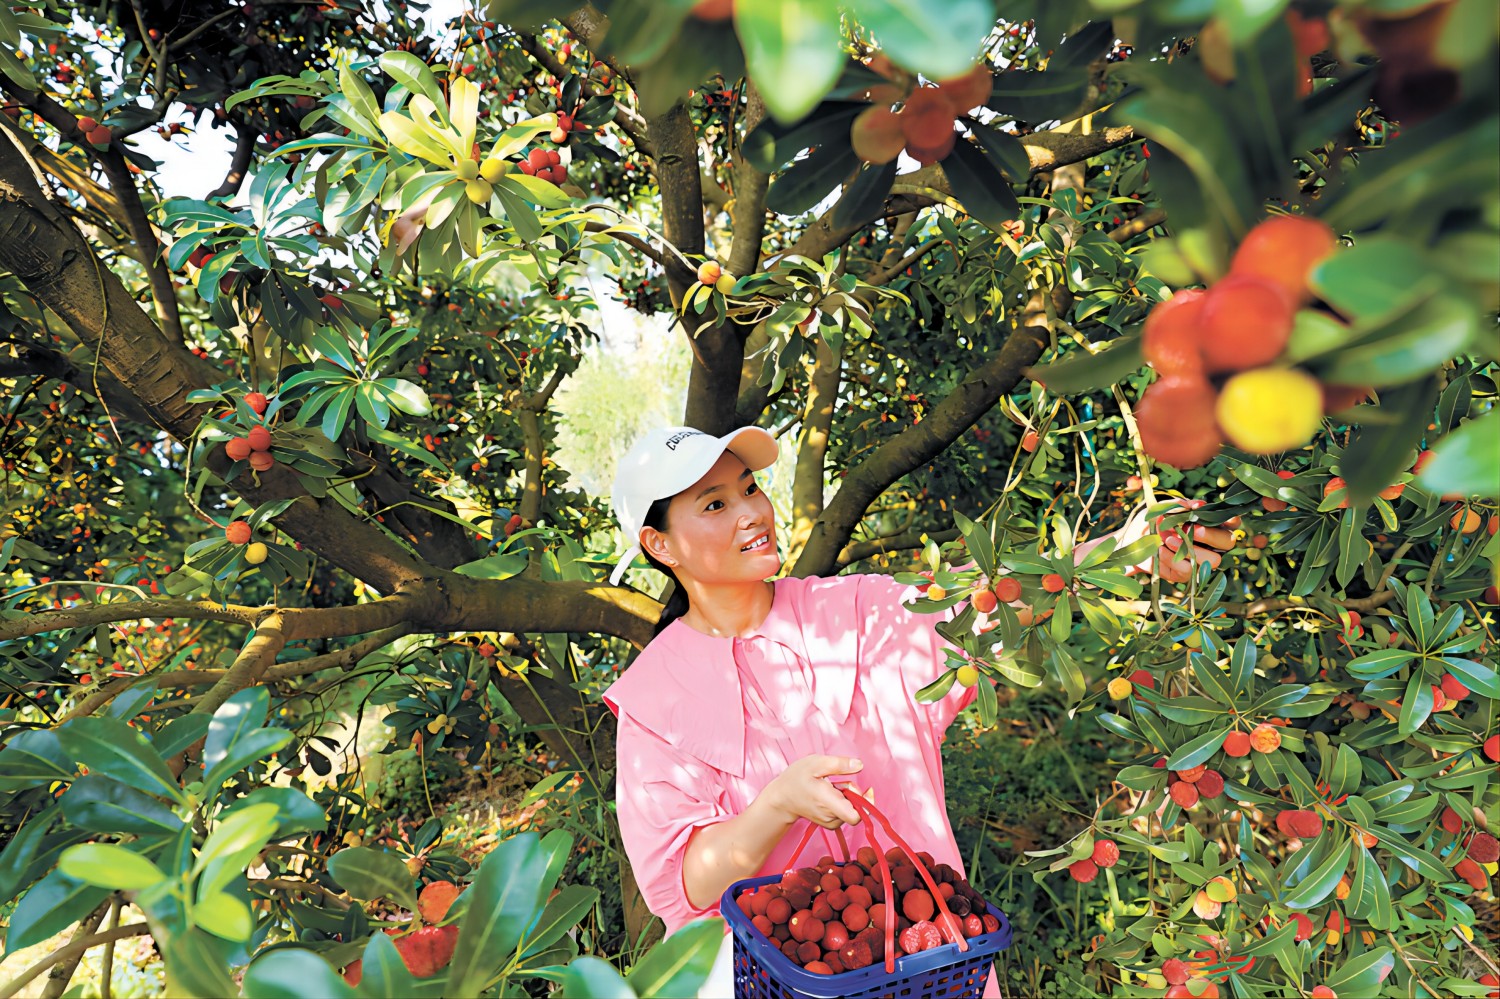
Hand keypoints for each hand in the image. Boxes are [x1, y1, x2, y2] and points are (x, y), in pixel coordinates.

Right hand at [763, 755, 864, 828]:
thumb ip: (839, 764)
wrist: (781, 797)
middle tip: (837, 782)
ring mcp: (830, 822)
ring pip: (851, 810)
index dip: (866, 804)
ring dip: (847, 797)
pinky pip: (845, 813)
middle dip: (854, 793)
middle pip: (856, 809)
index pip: (856, 816)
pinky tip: (830, 794)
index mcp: (827, 802)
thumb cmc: (796, 778)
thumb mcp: (816, 763)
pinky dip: (842, 803)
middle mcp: (830, 816)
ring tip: (830, 787)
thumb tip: (860, 765)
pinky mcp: (830, 823)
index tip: (867, 789)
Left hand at [1120, 499, 1238, 583]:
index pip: (1232, 523)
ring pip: (1212, 561)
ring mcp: (1200, 560)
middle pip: (1228, 542)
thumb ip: (1181, 505)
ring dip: (1191, 549)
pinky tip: (1161, 550)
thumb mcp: (1164, 508)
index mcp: (1211, 524)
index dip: (1230, 520)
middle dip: (1210, 536)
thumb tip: (1198, 505)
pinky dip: (1173, 559)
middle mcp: (1211, 543)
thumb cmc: (1154, 521)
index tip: (1215, 516)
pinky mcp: (1186, 574)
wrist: (1134, 540)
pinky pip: (1188, 570)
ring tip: (1169, 539)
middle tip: (1193, 530)